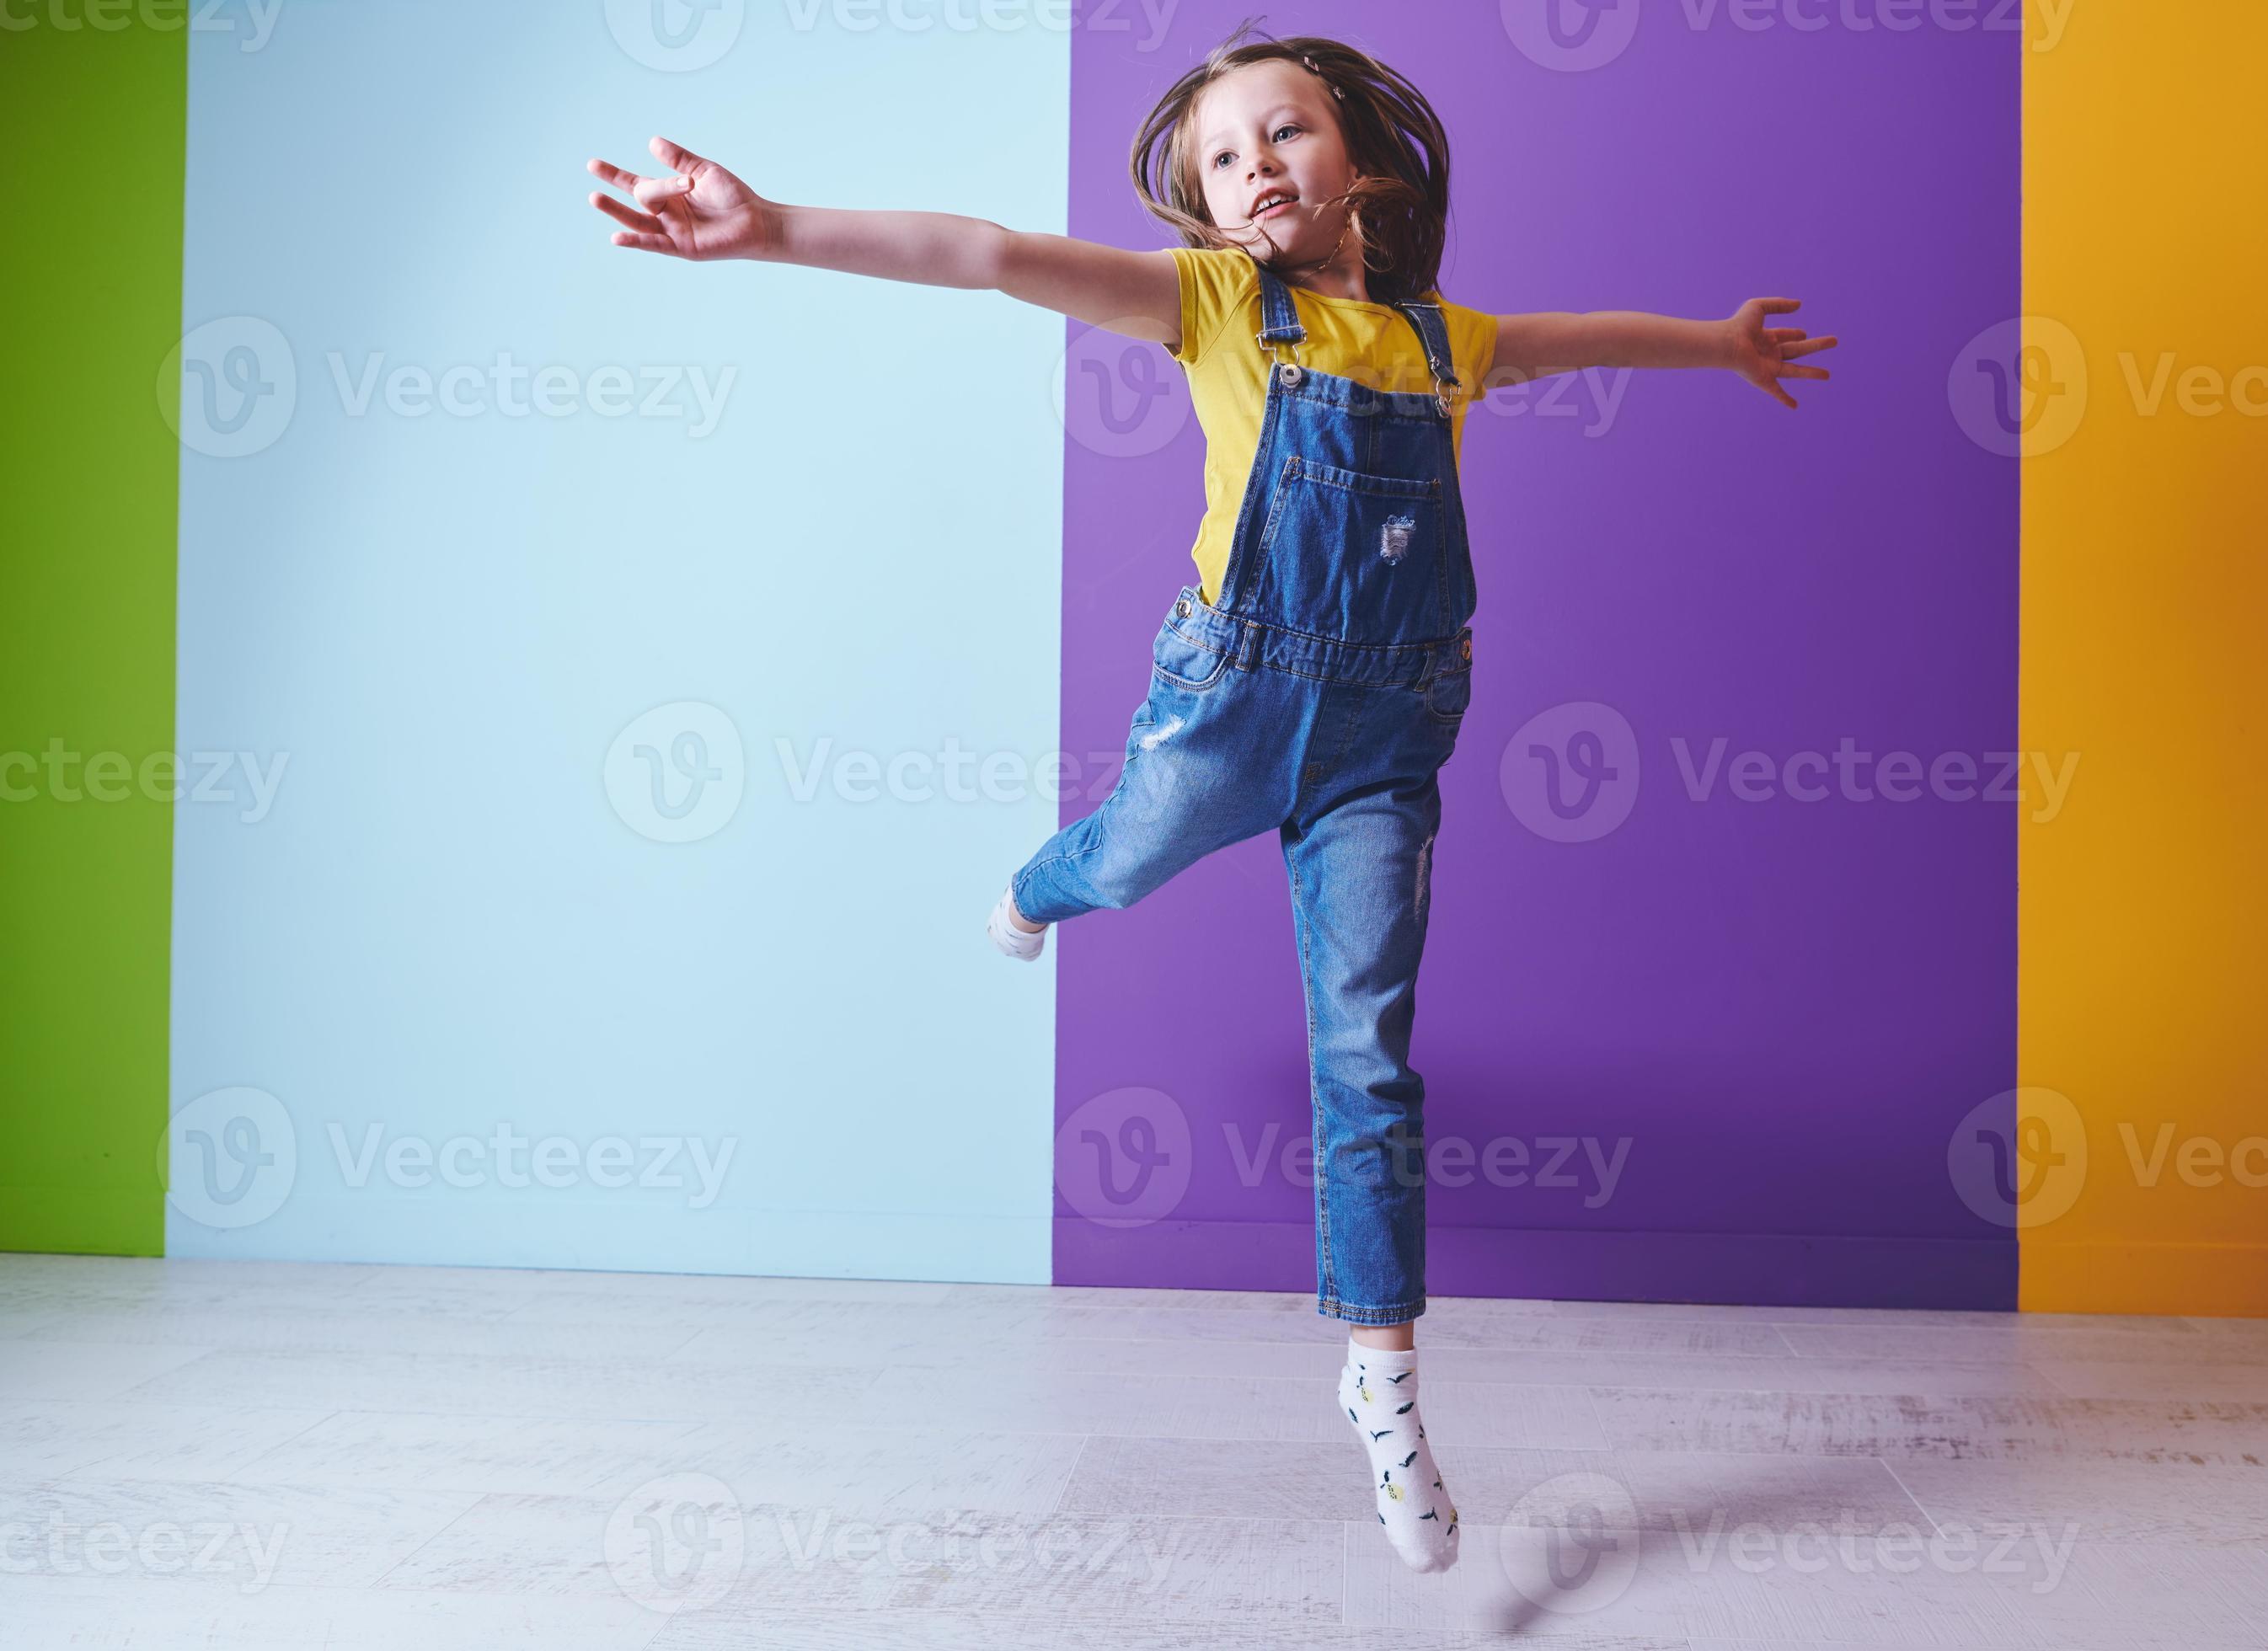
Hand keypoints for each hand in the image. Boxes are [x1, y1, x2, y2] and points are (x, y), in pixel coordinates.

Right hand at [585, 136, 779, 261]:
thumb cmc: (733, 196)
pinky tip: (616, 237)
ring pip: (638, 220)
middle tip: (595, 170)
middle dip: (621, 184)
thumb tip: (652, 142)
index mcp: (669, 194)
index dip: (614, 174)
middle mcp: (666, 213)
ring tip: (595, 197)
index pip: (635, 182)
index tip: (592, 164)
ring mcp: (672, 231)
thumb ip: (680, 159)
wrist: (757, 220)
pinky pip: (654, 244)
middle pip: (639, 196)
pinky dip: (636, 241)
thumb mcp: (704, 171)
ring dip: (616, 211)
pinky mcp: (682, 247)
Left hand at [1723, 298, 1837, 408]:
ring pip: (1795, 371)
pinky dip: (1785, 399)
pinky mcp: (1764, 379)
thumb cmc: (1740, 325)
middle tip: (1834, 341)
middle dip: (1817, 346)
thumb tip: (1799, 305)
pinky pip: (1776, 391)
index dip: (1795, 334)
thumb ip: (1779, 305)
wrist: (1729, 343)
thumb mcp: (1760, 307)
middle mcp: (1769, 353)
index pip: (1785, 335)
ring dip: (1811, 373)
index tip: (1804, 334)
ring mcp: (1768, 367)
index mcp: (1766, 337)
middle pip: (1798, 350)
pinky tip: (1794, 406)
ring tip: (1828, 375)